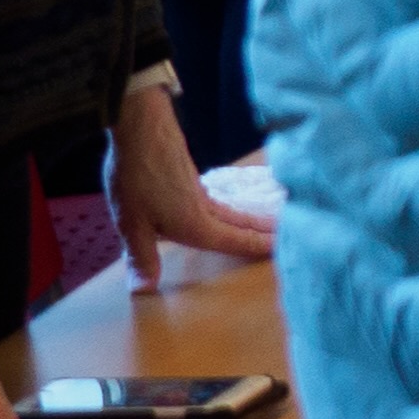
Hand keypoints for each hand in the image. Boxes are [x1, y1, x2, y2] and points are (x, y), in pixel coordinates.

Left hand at [110, 87, 273, 282]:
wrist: (142, 128)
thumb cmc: (137, 177)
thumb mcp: (131, 223)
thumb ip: (141, 255)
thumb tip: (145, 289)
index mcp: (195, 223)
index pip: (232, 240)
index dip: (256, 247)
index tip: (282, 251)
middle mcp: (204, 208)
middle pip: (240, 223)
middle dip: (262, 233)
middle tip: (286, 238)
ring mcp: (199, 190)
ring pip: (231, 211)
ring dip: (250, 220)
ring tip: (265, 225)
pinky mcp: (191, 178)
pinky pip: (219, 200)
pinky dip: (232, 209)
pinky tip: (222, 208)